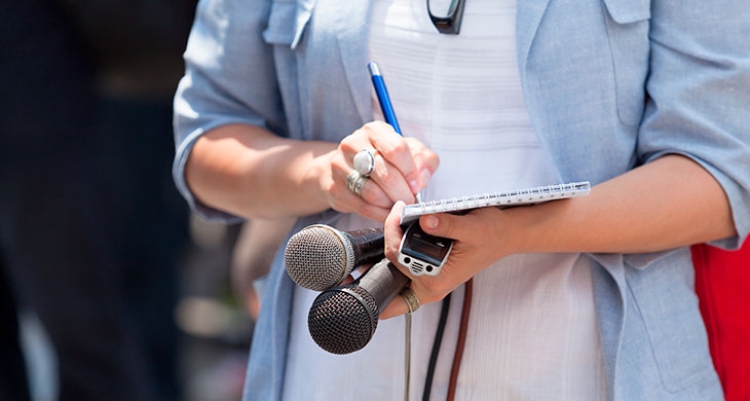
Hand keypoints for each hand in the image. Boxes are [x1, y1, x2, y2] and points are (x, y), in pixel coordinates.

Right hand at [324, 121, 437, 221]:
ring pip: (372, 193)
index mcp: (375, 130)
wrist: (347, 169)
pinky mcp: (334, 188)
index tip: (416, 185)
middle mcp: (353, 144)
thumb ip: (424, 160)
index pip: (397, 149)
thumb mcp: (409, 152)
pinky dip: (379, 214)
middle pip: (385, 173)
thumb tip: (422, 177)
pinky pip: (362, 207)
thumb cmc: (383, 159)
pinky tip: (386, 211)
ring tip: (397, 205)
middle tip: (410, 201)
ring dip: (390, 204)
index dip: (411, 172)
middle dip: (403, 193)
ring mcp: (339, 166)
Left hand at [380, 202, 512, 318]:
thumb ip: (447, 225)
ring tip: (400, 219)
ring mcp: (428, 282)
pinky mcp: (428, 273)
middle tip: (399, 212)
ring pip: (393, 270)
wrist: (504, 236)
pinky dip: (400, 250)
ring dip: (393, 245)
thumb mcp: (472, 227)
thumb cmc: (491, 234)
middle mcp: (429, 287)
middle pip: (390, 266)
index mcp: (437, 281)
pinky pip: (403, 268)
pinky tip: (404, 230)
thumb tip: (425, 220)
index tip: (399, 211)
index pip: (397, 258)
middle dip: (389, 238)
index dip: (391, 233)